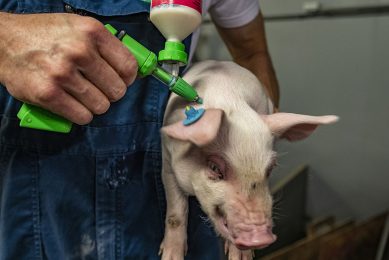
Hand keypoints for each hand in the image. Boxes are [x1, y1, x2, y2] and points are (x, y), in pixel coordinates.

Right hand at [0, 13, 136, 124]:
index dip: (128, 78)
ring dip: (95, 105)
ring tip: (84, 96)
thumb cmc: (44, 35)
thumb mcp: (77, 26)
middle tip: (99, 89)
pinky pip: (83, 116)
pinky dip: (82, 115)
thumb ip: (104, 45)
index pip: (128, 66)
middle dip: (111, 93)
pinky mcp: (48, 94)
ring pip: (102, 106)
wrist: (2, 41)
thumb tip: (130, 70)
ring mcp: (63, 73)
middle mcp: (79, 50)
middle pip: (117, 90)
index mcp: (92, 31)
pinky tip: (74, 105)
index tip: (122, 80)